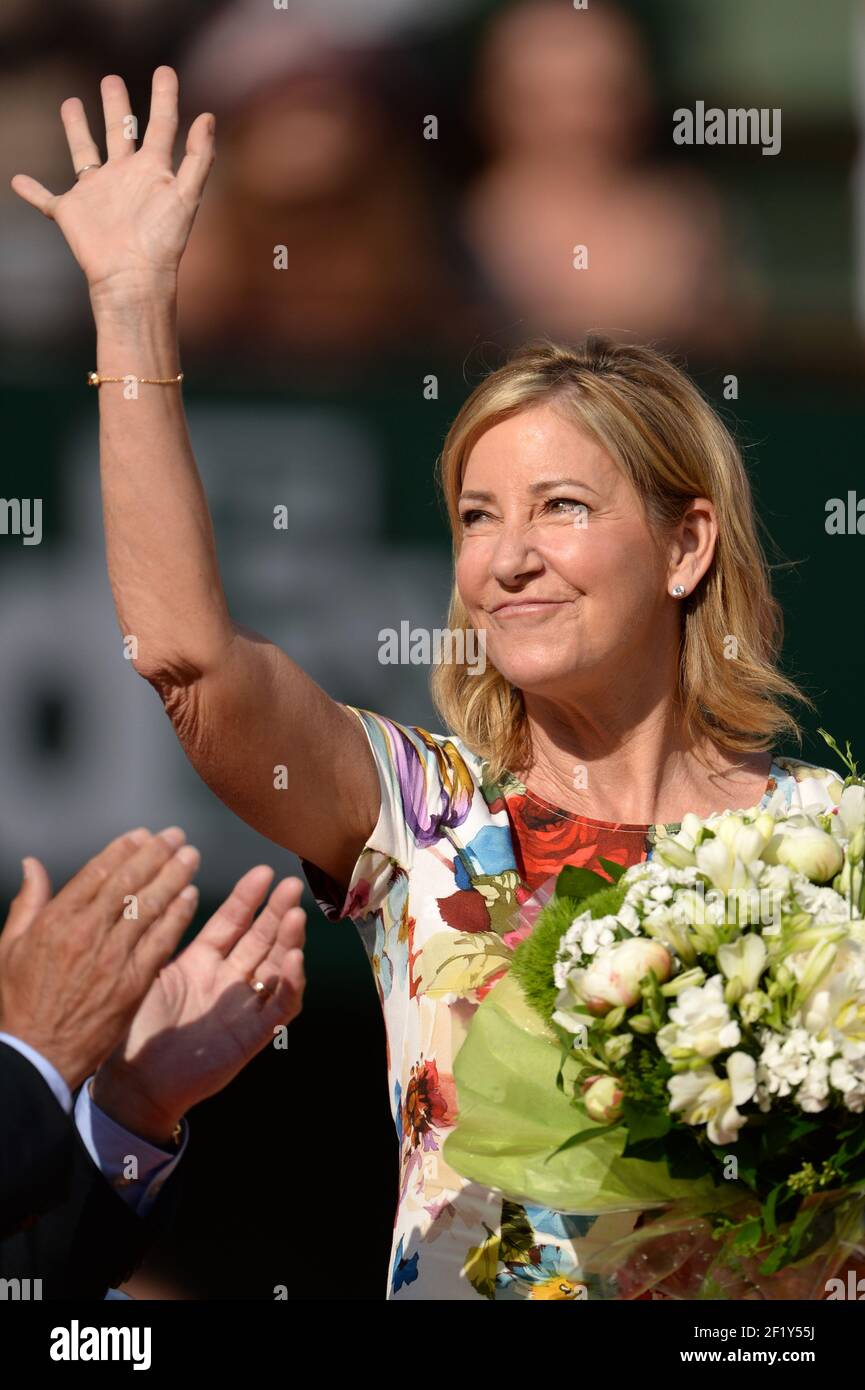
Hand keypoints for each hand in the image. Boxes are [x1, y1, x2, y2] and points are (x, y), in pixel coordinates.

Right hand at [0, 829, 200, 1089]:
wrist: (38, 1055)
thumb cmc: (21, 1002)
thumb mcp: (10, 947)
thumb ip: (28, 902)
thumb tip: (33, 864)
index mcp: (56, 922)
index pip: (97, 873)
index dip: (123, 849)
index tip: (143, 834)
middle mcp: (87, 934)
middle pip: (129, 883)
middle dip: (156, 854)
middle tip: (177, 836)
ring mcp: (113, 958)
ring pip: (150, 907)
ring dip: (174, 877)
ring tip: (190, 856)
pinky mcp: (133, 983)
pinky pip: (162, 941)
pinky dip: (178, 915)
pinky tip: (191, 896)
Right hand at [9, 66, 213, 303]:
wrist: (132, 278)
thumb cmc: (163, 241)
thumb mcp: (187, 195)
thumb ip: (199, 157)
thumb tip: (207, 116)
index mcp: (153, 171)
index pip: (161, 125)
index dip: (164, 97)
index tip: (164, 70)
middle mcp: (124, 177)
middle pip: (118, 131)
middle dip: (115, 106)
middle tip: (110, 80)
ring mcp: (97, 194)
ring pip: (83, 153)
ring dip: (76, 130)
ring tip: (70, 104)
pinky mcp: (71, 213)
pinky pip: (46, 198)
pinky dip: (32, 190)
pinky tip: (18, 180)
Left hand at [90, 868, 305, 1144]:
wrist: (135, 1083)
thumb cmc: (134, 1029)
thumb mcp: (150, 974)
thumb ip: (165, 937)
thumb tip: (173, 890)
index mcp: (200, 961)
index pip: (231, 922)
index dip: (248, 898)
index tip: (262, 873)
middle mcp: (227, 979)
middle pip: (260, 939)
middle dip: (277, 911)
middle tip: (291, 886)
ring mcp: (243, 1006)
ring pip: (276, 967)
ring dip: (289, 941)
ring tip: (295, 917)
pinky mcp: (253, 1035)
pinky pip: (280, 1006)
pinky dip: (290, 984)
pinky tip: (293, 961)